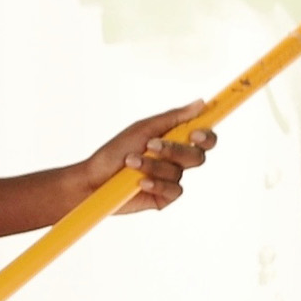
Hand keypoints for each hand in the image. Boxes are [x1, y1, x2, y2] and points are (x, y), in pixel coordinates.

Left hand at [78, 101, 216, 214]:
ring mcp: (171, 179)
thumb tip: (201, 103)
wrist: (94, 178)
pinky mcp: (164, 198)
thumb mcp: (144, 129)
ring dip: (153, 165)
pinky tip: (140, 182)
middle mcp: (176, 160)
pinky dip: (156, 184)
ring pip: (179, 172)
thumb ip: (174, 118)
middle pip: (197, 156)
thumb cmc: (116, 151)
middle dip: (174, 150)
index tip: (194, 134)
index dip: (206, 136)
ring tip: (131, 161)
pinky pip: (173, 190)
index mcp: (175, 140)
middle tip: (152, 145)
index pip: (204, 138)